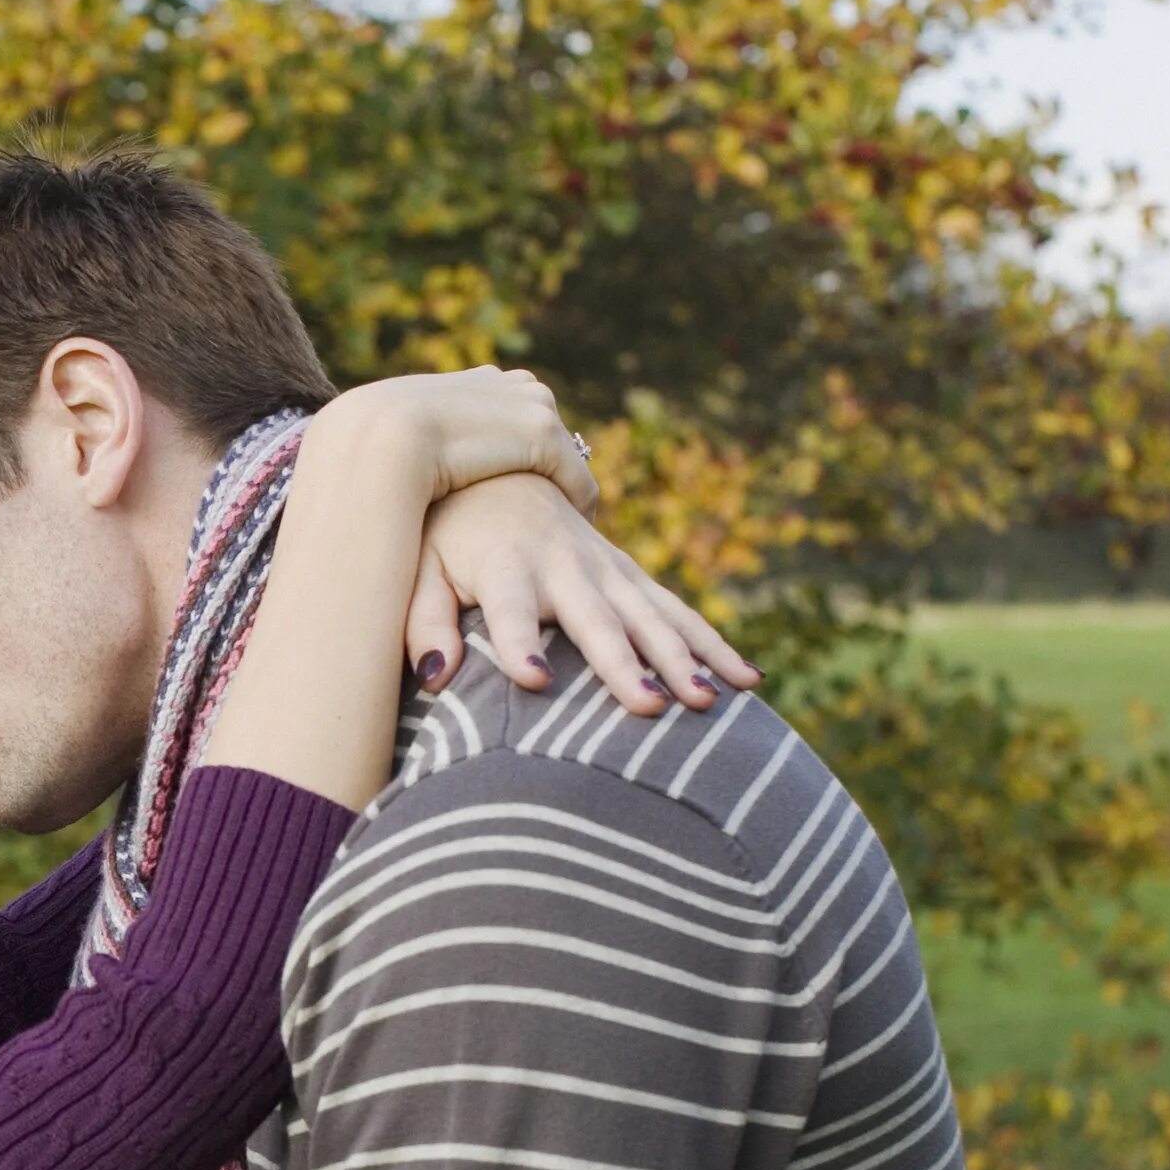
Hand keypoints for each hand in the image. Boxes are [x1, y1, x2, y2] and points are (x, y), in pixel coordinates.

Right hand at [317, 366, 600, 518]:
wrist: (373, 451)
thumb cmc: (362, 465)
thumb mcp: (382, 450)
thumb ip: (403, 454)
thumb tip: (400, 476)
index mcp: (461, 382)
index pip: (501, 402)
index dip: (508, 444)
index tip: (511, 481)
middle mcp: (499, 382)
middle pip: (537, 420)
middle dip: (544, 458)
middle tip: (548, 504)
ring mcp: (523, 404)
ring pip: (561, 450)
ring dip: (563, 484)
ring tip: (561, 523)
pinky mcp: (540, 434)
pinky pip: (576, 477)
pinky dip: (578, 504)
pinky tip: (571, 532)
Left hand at [408, 472, 759, 715]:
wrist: (494, 464)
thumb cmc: (445, 530)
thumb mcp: (419, 566)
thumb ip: (422, 619)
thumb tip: (433, 677)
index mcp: (506, 565)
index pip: (509, 612)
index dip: (516, 644)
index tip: (533, 680)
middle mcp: (562, 564)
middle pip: (594, 620)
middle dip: (622, 662)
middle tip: (648, 706)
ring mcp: (603, 566)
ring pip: (651, 616)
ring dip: (682, 658)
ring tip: (709, 702)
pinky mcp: (627, 573)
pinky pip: (676, 612)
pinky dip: (711, 644)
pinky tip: (749, 680)